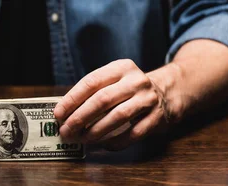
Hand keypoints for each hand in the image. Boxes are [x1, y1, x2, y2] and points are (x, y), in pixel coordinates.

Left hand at [54, 59, 170, 149]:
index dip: (72, 99)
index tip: (58, 114)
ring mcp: (148, 99)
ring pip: (118, 116)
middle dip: (80, 118)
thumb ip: (93, 92)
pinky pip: (133, 133)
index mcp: (120, 68)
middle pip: (102, 100)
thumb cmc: (129, 90)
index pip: (91, 82)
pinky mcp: (157, 117)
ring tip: (82, 139)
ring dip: (95, 131)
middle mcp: (135, 81)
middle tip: (66, 131)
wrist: (169, 92)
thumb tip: (64, 113)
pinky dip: (116, 141)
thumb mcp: (114, 81)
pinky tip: (103, 145)